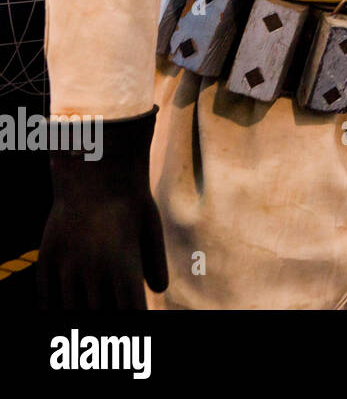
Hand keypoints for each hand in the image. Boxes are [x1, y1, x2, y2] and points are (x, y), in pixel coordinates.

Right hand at [39, 109, 168, 308]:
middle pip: (100, 316)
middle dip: (107, 318)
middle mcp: (95, 272)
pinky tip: (63, 309)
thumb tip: (157, 290)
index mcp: (125, 268)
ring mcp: (68, 266)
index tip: (135, 317)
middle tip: (111, 313)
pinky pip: (46, 298)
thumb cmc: (130, 200)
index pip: (129, 313)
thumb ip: (154, 263)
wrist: (97, 171)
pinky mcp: (48, 259)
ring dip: (82, 313)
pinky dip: (54, 309)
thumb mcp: (151, 230)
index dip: (133, 319)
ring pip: (72, 310)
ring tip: (90, 311)